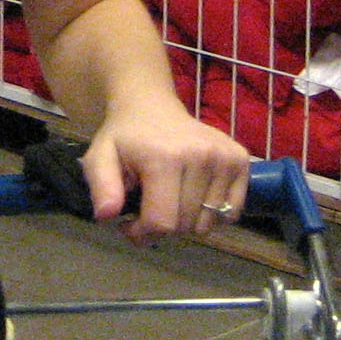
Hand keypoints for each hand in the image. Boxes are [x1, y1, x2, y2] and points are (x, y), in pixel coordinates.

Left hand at [82, 98, 253, 244]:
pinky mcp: (240, 159)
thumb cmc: (126, 136)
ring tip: (171, 199)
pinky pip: (231, 212)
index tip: (129, 223)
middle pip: (186, 226)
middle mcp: (202, 156)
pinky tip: (194, 196)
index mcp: (165, 158)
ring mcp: (225, 157)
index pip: (163, 222)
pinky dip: (212, 214)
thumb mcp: (100, 157)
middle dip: (163, 228)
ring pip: (208, 224)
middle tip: (150, 208)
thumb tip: (107, 215)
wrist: (152, 106)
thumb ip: (101, 186)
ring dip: (188, 222)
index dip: (142, 233)